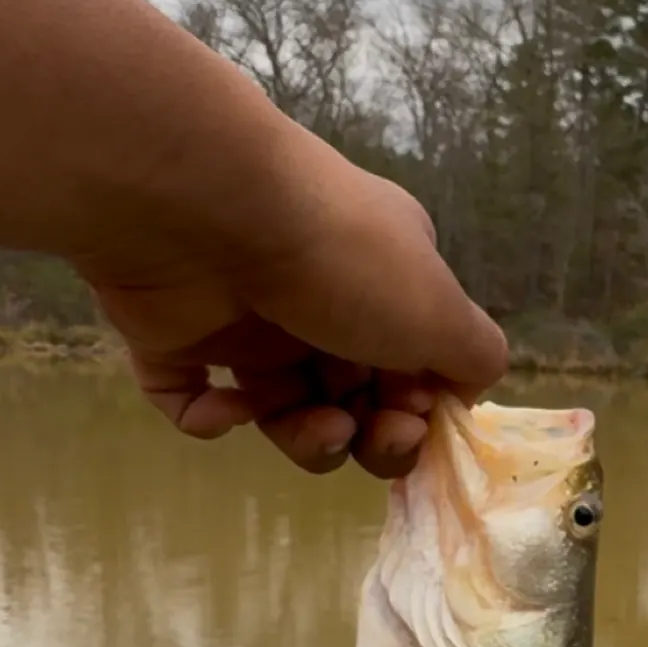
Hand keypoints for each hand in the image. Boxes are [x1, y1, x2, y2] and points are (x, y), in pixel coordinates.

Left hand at [88, 151, 508, 478]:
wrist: (206, 207)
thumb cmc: (339, 259)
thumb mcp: (439, 308)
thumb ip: (473, 356)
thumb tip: (467, 391)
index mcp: (383, 278)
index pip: (411, 364)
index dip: (418, 410)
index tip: (416, 421)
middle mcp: (317, 296)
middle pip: (352, 399)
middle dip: (369, 436)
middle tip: (368, 436)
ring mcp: (243, 318)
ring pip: (282, 412)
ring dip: (306, 439)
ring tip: (312, 428)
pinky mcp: (174, 337)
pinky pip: (194, 402)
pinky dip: (212, 419)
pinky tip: (228, 407)